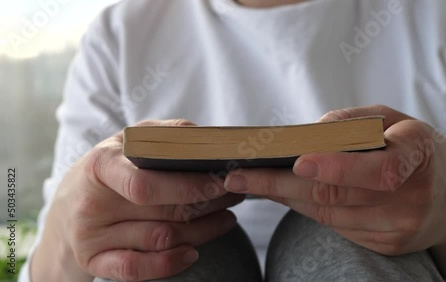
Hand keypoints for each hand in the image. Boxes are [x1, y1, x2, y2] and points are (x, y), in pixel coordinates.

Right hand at [33, 120, 243, 281]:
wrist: (66, 208)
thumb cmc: (107, 171)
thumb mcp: (125, 143)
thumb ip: (159, 136)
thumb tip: (200, 135)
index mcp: (101, 165)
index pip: (145, 183)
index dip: (187, 186)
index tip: (219, 182)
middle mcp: (93, 203)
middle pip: (162, 211)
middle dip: (208, 204)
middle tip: (235, 195)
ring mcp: (91, 236)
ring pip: (159, 239)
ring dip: (202, 231)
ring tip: (228, 217)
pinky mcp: (94, 261)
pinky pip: (135, 269)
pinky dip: (169, 264)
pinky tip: (193, 252)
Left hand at [224, 105, 445, 255]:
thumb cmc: (415, 148)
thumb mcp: (395, 120)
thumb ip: (354, 122)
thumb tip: (306, 133)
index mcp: (419, 152)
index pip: (379, 168)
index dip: (337, 167)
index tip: (295, 163)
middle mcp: (413, 196)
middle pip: (338, 196)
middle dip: (280, 186)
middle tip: (238, 177)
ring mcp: (401, 227)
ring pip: (330, 214)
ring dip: (286, 198)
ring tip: (251, 182)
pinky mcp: (390, 246)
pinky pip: (337, 227)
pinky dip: (308, 210)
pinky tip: (288, 196)